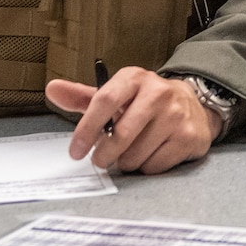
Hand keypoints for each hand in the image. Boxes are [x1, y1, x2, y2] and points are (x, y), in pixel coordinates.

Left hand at [46, 71, 214, 175]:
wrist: (193, 105)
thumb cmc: (144, 103)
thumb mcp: (117, 94)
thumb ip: (83, 96)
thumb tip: (52, 89)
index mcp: (134, 78)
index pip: (104, 101)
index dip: (86, 129)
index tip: (75, 151)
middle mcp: (158, 93)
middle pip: (120, 135)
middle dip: (104, 155)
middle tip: (100, 159)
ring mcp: (176, 115)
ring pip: (135, 156)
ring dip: (126, 161)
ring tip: (131, 151)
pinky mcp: (188, 137)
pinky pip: (154, 166)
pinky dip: (146, 167)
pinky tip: (151, 153)